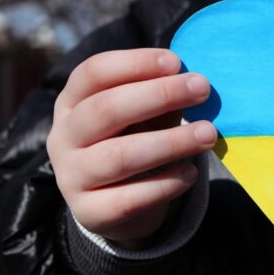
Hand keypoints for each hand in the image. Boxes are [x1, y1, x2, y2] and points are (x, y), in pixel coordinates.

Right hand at [47, 49, 215, 248]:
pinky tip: (191, 173)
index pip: (94, 73)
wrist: (116, 205)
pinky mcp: (90, 212)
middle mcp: (64, 136)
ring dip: (170, 142)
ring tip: (208, 134)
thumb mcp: (145, 116)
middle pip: (106, 110)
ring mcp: (72, 176)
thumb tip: (195, 80)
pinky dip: (165, 184)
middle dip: (159, 95)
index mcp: (72, 102)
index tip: (175, 61)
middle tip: (202, 89)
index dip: (134, 64)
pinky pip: (129, 199)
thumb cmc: (134, 142)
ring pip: (119, 156)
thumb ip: (162, 98)